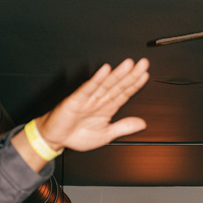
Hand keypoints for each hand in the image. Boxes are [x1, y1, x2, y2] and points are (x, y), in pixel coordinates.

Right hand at [15, 60, 148, 169]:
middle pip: (118, 85)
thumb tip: (142, 123)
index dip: (135, 84)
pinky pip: (88, 88)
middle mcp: (99, 100)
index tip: (145, 75)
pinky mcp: (76, 100)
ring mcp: (88, 99)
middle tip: (143, 64)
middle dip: (131, 75)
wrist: (57, 138)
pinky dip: (97, 80)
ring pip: (106, 84)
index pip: (124, 93)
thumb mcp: (106, 135)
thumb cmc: (77, 135)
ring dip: (117, 74)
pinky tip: (105, 71)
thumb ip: (124, 127)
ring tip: (129, 65)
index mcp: (107, 108)